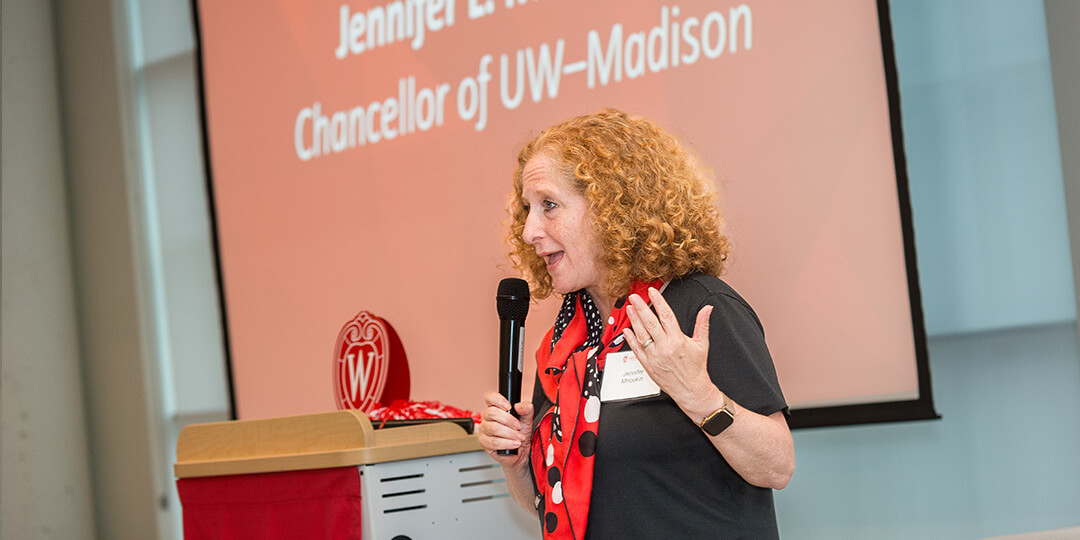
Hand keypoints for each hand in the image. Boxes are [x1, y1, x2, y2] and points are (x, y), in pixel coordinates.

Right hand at [477, 390, 533, 470]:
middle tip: (518, 426)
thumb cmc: (521, 433)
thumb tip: (519, 406)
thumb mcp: (527, 419)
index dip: (497, 400)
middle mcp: (487, 417)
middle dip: (508, 420)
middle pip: (491, 413)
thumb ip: (526, 409)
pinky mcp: (484, 443)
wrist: (521, 451)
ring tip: (519, 437)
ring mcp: (484, 430)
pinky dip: (507, 443)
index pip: (489, 397)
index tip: (509, 407)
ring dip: (510, 433)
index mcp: (495, 407)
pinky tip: (515, 444)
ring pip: (493, 428)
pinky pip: (494, 442)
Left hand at [622, 287, 716, 409]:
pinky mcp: (648, 365)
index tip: (652, 292)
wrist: (691, 390)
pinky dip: (630, 339)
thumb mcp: (703, 344)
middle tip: (634, 297)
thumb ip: (702, 324)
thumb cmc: (696, 368)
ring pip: (641, 335)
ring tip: (629, 308)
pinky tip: (627, 329)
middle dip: (641, 308)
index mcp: (678, 340)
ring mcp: (655, 357)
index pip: (666, 316)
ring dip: (634, 320)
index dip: (659, 302)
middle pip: (650, 323)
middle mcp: (665, 347)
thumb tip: (707, 308)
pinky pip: (636, 350)